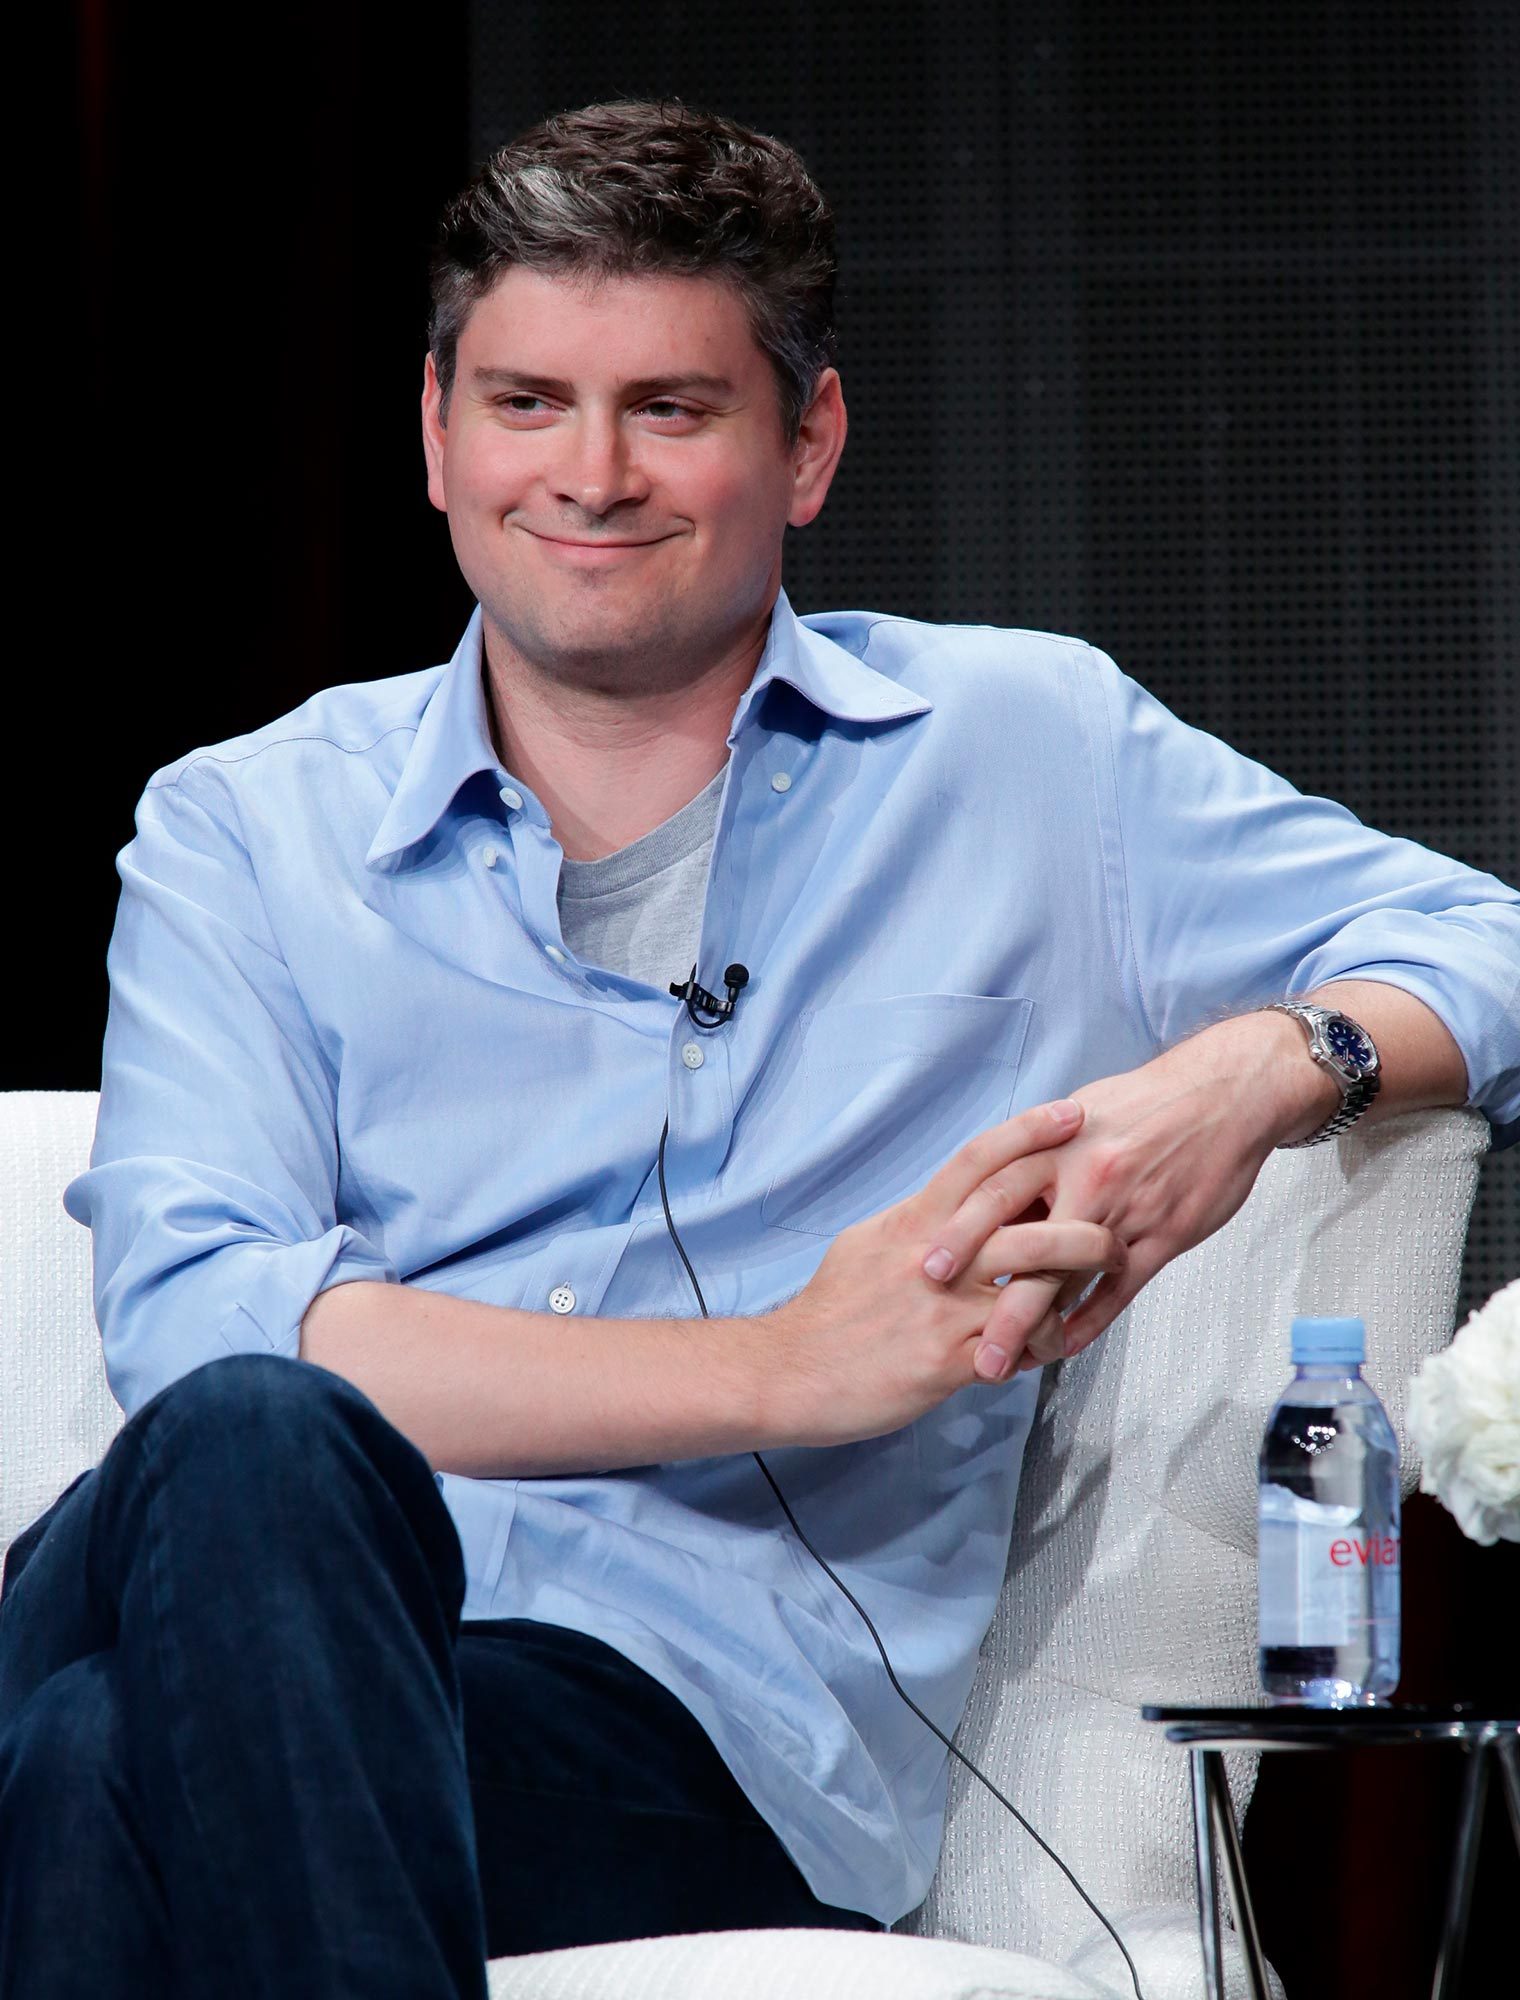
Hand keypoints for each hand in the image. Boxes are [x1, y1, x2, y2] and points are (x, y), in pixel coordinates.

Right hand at [769, 1098, 1125, 1447]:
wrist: (794, 1370)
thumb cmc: (831, 1311)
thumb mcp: (869, 1245)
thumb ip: (916, 1225)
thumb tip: (946, 1206)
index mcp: (914, 1221)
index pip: (978, 1160)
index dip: (1028, 1132)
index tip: (1071, 1114)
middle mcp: (934, 1256)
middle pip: (1023, 1218)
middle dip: (1081, 1214)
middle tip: (1117, 1214)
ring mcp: (944, 1308)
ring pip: (1032, 1281)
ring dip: (1079, 1277)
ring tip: (1106, 1277)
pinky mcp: (949, 1359)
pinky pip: (1019, 1346)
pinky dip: (1047, 1342)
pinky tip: (1057, 1343)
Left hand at [915, 1011, 1337, 1373]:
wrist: (1227, 1094)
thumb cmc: (1147, 1103)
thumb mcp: (1081, 1112)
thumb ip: (1038, 1151)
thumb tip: (993, 1186)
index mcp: (1058, 1141)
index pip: (995, 1190)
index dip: (958, 1229)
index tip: (926, 1266)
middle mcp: (1087, 1177)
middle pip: (1025, 1241)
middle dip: (984, 1288)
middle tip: (951, 1325)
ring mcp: (1127, 1212)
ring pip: (1069, 1278)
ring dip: (1032, 1324)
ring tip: (999, 1360)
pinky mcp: (1165, 1237)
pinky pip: (1119, 1291)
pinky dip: (1088, 1322)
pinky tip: (1062, 1348)